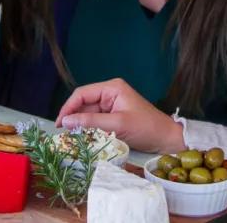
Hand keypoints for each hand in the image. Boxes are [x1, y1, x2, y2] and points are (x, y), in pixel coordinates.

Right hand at [55, 78, 184, 152]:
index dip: (68, 107)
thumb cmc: (146, 128)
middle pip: (83, 103)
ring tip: (71, 138)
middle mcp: (110, 93)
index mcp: (112, 87)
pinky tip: (83, 138)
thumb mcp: (118, 124)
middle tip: (63, 134)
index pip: (82, 93)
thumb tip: (66, 121)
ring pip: (88, 114)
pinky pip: (96, 121)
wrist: (166, 139)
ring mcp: (112, 104)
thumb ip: (91, 122)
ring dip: (81, 125)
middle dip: (73, 117)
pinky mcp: (113, 116)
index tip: (60, 123)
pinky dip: (89, 129)